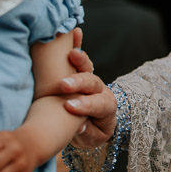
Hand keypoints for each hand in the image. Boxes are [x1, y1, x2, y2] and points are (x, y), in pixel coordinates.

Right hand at [59, 34, 115, 148]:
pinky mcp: (81, 72)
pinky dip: (77, 44)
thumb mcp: (91, 138)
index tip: (69, 106)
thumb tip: (78, 126)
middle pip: (93, 84)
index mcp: (106, 107)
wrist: (92, 123)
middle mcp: (100, 90)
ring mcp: (90, 79)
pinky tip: (74, 33)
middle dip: (79, 83)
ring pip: (87, 68)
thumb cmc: (91, 131)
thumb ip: (86, 132)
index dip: (86, 105)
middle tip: (64, 85)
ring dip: (80, 60)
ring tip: (71, 53)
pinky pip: (80, 57)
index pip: (99, 105)